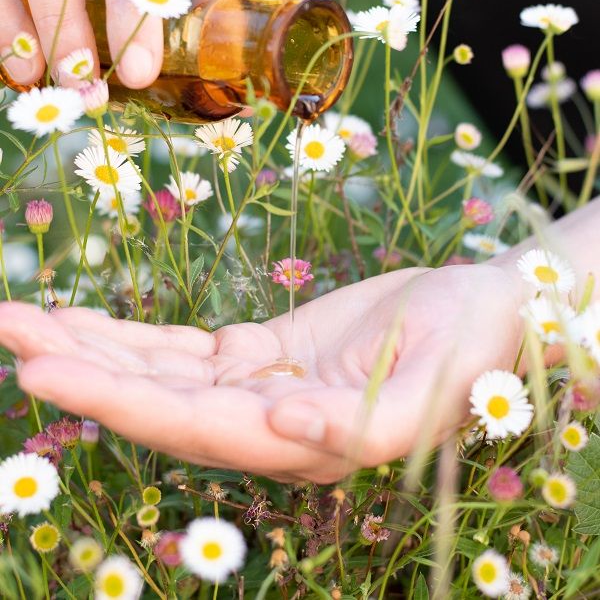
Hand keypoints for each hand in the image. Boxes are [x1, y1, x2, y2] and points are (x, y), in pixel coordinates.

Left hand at [0, 264, 523, 482]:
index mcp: (301, 440)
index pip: (190, 425)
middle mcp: (267, 422)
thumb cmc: (473, 349)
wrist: (487, 309)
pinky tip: (83, 318)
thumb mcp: (435, 391)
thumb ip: (361, 427)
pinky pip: (184, 345)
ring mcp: (259, 384)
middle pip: (155, 400)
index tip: (44, 366)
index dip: (116, 397)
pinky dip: (133, 332)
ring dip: (93, 344)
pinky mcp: (262, 350)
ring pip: (160, 370)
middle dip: (81, 367)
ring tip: (22, 317)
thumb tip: (280, 427)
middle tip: (8, 327)